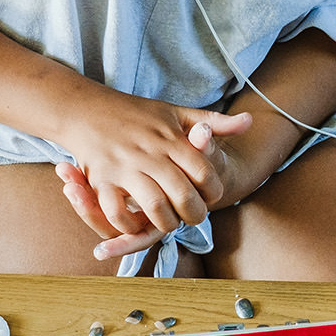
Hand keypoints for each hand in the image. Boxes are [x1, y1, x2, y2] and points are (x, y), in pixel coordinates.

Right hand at [51, 94, 252, 258]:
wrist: (86, 109)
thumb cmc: (136, 114)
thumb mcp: (176, 112)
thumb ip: (213, 122)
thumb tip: (249, 121)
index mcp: (170, 138)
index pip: (204, 172)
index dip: (213, 190)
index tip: (211, 195)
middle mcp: (149, 154)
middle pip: (184, 195)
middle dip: (195, 214)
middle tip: (195, 216)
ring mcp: (124, 168)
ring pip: (155, 208)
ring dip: (167, 223)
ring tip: (171, 222)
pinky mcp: (101, 181)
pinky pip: (118, 214)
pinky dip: (130, 225)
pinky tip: (139, 223)